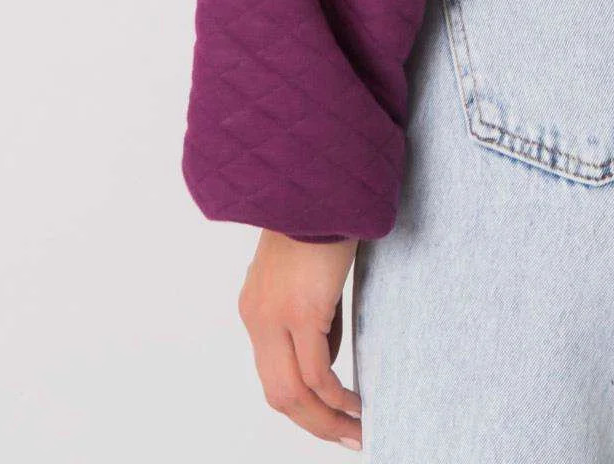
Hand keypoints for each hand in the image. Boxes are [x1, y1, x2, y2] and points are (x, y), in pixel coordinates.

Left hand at [238, 230, 363, 447]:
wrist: (321, 176)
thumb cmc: (323, 214)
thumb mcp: (311, 273)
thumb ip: (313, 315)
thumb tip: (329, 355)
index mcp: (256, 307)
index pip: (274, 374)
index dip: (302, 405)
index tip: (332, 418)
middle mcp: (258, 317)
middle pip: (278, 395)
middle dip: (314, 424)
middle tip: (348, 438)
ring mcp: (275, 316)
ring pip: (294, 393)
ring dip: (326, 420)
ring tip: (357, 431)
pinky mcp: (302, 309)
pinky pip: (317, 373)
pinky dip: (336, 397)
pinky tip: (357, 404)